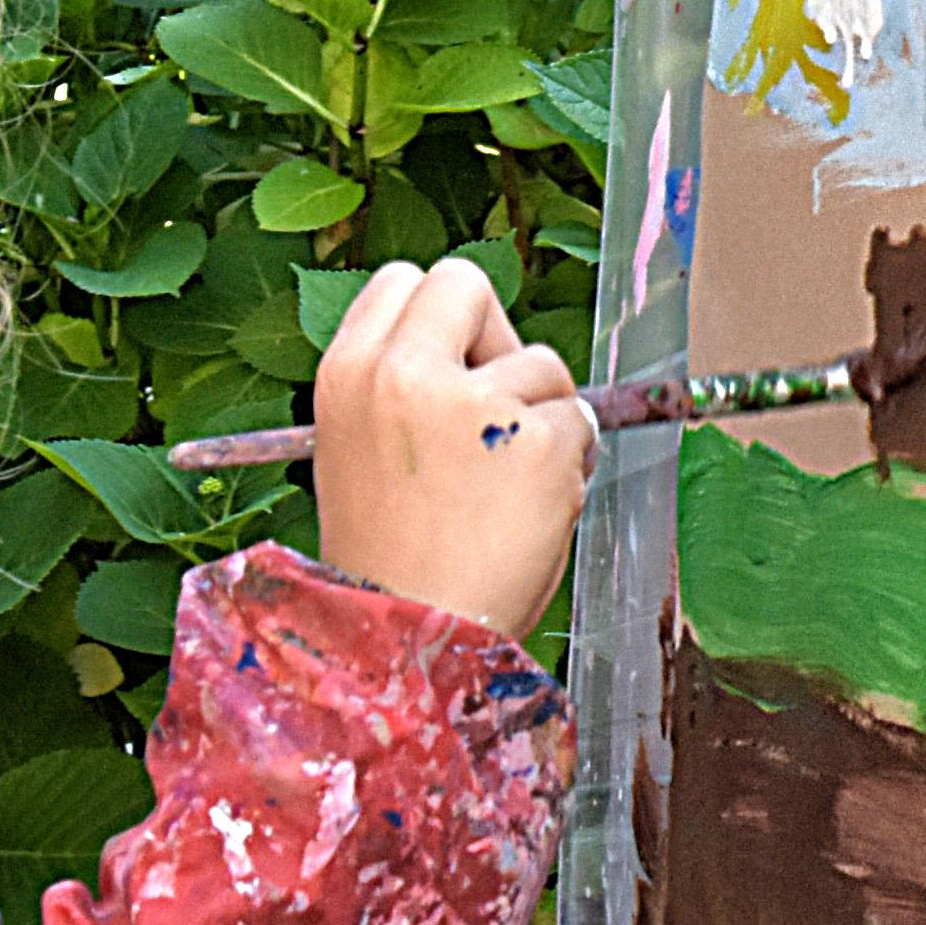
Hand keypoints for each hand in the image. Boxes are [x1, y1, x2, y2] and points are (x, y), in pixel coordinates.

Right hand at [311, 259, 592, 636]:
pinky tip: (532, 509)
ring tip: (504, 486)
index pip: (404, 282)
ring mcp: (476, 403)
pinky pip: (579, 421)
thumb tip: (476, 355)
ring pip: (540, 362)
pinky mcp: (540, 443)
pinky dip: (570, 463)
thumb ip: (401, 390)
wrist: (408, 643)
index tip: (454, 364)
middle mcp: (403, 373)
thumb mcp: (357, 452)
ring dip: (542, 415)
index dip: (440, 321)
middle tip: (497, 406)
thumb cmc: (393, 561)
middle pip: (470, 286)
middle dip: (496, 339)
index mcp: (346, 373)